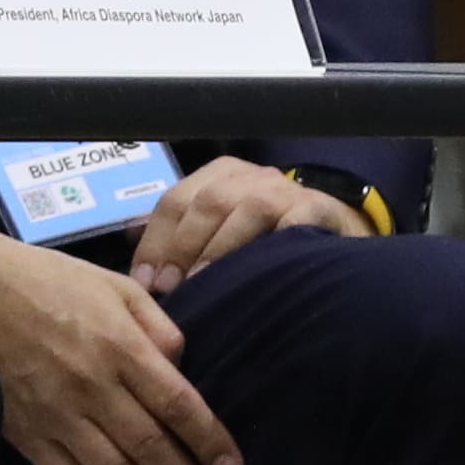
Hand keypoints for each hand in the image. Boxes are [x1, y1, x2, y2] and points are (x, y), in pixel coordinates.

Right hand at [0, 221, 248, 464]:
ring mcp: (57, 414)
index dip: (209, 442)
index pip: (177, 404)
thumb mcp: (115, 285)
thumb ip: (158, 327)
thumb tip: (183, 370)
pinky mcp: (26, 432)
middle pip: (150, 446)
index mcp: (120, 345)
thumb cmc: (48, 281)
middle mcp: (93, 385)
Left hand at [124, 156, 361, 298]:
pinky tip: (260, 272)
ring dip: (219, 248)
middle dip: (182, 246)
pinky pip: (292, 224)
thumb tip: (130, 250)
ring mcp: (284, 192)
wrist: (333, 230)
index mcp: (219, 176)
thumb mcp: (220, 226)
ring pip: (246, 210)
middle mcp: (250, 177)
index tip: (143, 279)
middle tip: (167, 287)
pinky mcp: (316, 209)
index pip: (176, 200)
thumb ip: (181, 232)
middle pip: (208, 202)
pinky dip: (274, 244)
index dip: (155, 240)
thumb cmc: (265, 235)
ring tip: (202, 284)